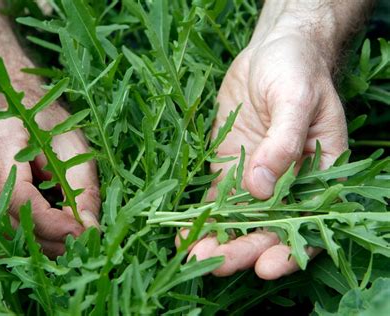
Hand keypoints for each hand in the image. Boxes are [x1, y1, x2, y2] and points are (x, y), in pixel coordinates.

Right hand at [0, 106, 99, 257]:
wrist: (13, 105)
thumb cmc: (49, 123)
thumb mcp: (76, 148)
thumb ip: (84, 189)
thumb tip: (89, 230)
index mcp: (0, 137)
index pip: (17, 196)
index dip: (49, 223)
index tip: (78, 233)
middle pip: (2, 217)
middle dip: (43, 239)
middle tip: (75, 244)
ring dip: (29, 243)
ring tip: (60, 241)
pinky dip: (12, 236)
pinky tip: (37, 232)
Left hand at [183, 30, 347, 278]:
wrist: (273, 51)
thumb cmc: (297, 70)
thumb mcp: (297, 101)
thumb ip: (283, 144)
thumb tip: (262, 188)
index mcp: (316, 174)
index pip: (307, 223)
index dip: (289, 250)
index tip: (265, 266)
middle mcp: (286, 184)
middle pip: (267, 228)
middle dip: (242, 249)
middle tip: (217, 263)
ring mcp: (254, 178)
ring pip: (237, 219)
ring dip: (217, 240)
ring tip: (194, 256)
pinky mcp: (229, 169)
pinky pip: (215, 200)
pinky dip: (201, 219)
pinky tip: (184, 235)